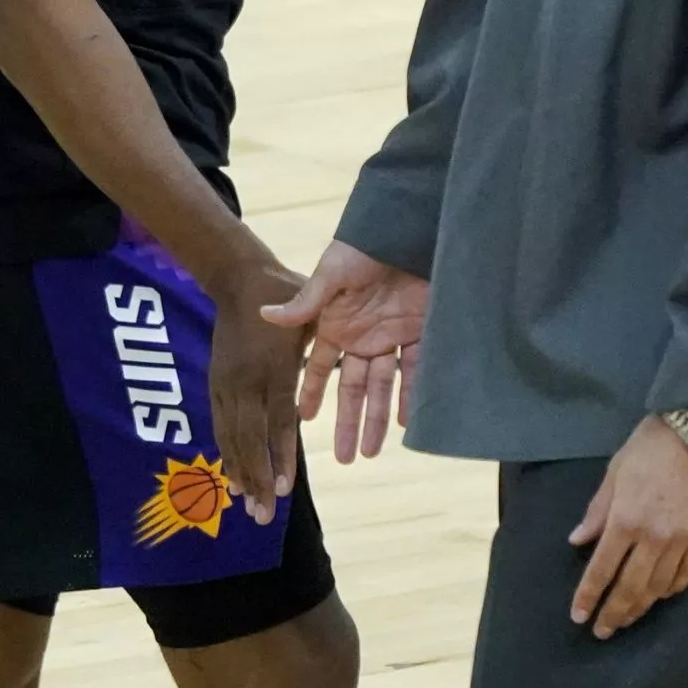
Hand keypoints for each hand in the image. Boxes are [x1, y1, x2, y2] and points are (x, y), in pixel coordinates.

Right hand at [207, 257, 309, 527]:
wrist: (237, 276)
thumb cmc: (282, 291)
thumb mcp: (307, 307)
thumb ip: (313, 327)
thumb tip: (334, 345)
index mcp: (274, 367)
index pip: (279, 421)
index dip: (282, 456)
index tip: (284, 489)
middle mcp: (245, 381)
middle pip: (250, 439)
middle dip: (257, 478)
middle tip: (263, 516)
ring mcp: (226, 383)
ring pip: (232, 436)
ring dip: (239, 472)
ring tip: (245, 505)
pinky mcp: (217, 383)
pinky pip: (221, 425)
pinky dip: (226, 452)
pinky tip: (232, 475)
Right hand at [263, 241, 428, 462]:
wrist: (409, 228)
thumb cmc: (364, 246)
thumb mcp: (331, 273)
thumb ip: (305, 302)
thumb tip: (266, 316)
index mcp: (336, 324)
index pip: (318, 366)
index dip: (312, 393)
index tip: (302, 421)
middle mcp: (362, 336)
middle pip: (354, 387)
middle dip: (349, 422)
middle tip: (346, 459)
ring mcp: (391, 337)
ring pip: (383, 387)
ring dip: (378, 419)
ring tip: (372, 452)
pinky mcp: (421, 333)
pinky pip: (415, 372)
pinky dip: (410, 396)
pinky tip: (405, 424)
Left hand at [569, 415, 687, 639]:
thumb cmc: (650, 446)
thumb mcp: (614, 472)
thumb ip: (597, 511)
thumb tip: (578, 541)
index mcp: (625, 519)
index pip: (602, 568)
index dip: (589, 595)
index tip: (579, 616)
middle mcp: (653, 537)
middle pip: (631, 587)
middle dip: (614, 613)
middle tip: (602, 631)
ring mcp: (682, 540)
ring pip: (659, 586)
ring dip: (641, 606)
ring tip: (628, 618)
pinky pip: (687, 573)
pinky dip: (672, 589)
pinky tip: (662, 594)